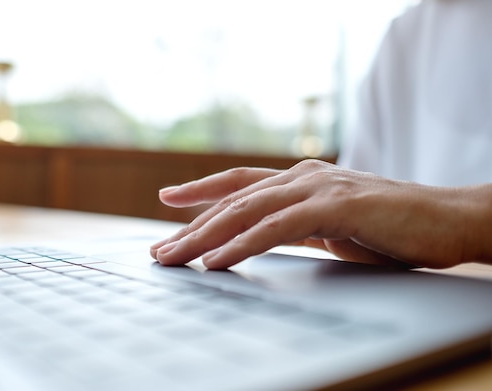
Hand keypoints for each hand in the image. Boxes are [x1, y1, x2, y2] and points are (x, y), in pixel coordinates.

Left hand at [150, 160, 491, 268]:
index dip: (202, 190)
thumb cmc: (391, 228)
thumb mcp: (332, 226)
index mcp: (301, 180)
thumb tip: (263, 239)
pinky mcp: (338, 206)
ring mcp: (319, 188)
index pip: (240, 183)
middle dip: (191, 226)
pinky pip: (278, 228)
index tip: (168, 199)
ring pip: (247, 211)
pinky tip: (218, 260)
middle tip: (159, 250)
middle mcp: (304, 177)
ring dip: (206, 236)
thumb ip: (298, 226)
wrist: (448, 220)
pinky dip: (244, 244)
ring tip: (174, 258)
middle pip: (233, 200)